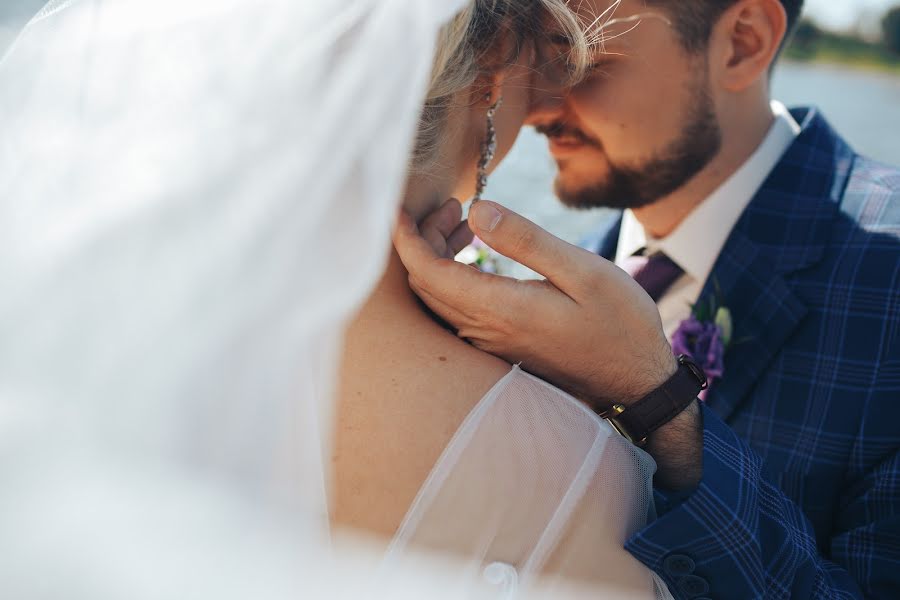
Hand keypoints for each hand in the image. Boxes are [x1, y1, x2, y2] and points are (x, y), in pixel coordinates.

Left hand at [393, 199, 678, 409]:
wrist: (636, 382)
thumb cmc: (619, 324)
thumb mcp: (582, 271)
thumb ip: (526, 240)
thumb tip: (477, 210)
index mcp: (500, 309)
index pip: (427, 273)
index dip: (405, 238)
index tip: (397, 207)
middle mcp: (485, 331)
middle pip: (425, 283)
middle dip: (423, 238)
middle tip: (451, 205)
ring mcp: (490, 343)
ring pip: (438, 297)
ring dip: (438, 255)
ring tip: (464, 219)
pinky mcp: (499, 346)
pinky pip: (456, 309)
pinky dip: (454, 275)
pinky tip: (477, 253)